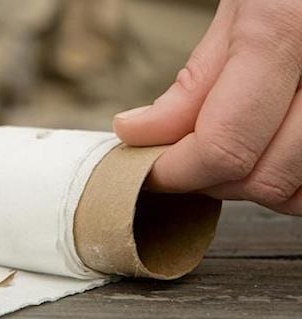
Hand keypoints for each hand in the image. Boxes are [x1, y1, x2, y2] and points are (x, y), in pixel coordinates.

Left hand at [113, 0, 301, 214]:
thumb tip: (142, 131)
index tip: (149, 170)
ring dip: (250, 185)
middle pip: (264, 178)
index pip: (224, 143)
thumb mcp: (243, 7)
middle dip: (207, 179)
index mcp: (288, 26)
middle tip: (180, 158)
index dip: (174, 171)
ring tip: (225, 149)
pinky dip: (290, 179)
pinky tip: (268, 150)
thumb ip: (196, 78)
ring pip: (298, 192)